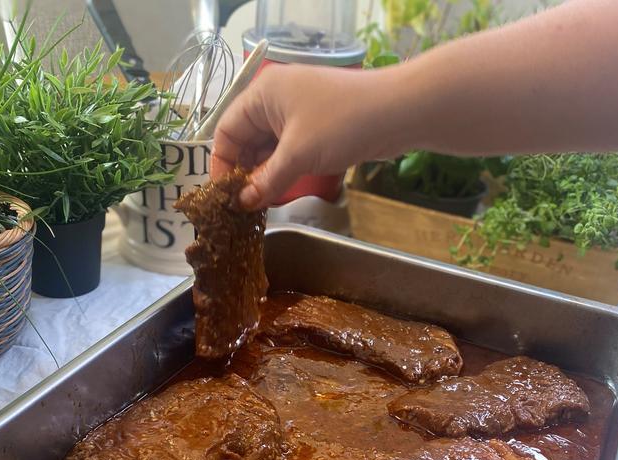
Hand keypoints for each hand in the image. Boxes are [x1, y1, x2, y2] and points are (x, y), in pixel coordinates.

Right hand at [211, 62, 405, 208]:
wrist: (395, 113)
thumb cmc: (341, 124)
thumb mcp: (297, 155)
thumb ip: (266, 181)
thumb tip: (243, 203)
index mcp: (262, 94)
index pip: (226, 130)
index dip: (222, 164)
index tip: (224, 196)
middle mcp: (275, 100)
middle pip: (246, 140)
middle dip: (243, 173)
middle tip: (242, 206)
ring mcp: (297, 113)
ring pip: (268, 148)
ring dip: (263, 175)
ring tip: (259, 204)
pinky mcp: (315, 128)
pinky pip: (288, 151)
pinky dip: (282, 170)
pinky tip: (279, 192)